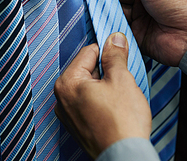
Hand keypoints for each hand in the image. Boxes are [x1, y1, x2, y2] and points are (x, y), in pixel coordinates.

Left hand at [54, 33, 151, 158]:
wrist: (125, 156)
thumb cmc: (122, 123)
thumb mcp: (122, 79)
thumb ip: (115, 55)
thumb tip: (114, 39)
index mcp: (67, 82)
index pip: (89, 52)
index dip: (108, 53)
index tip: (120, 56)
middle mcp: (62, 98)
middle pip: (87, 69)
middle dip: (105, 72)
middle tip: (122, 82)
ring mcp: (67, 113)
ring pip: (88, 86)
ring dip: (104, 87)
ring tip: (119, 99)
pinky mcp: (76, 125)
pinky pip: (87, 103)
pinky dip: (100, 101)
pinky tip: (113, 109)